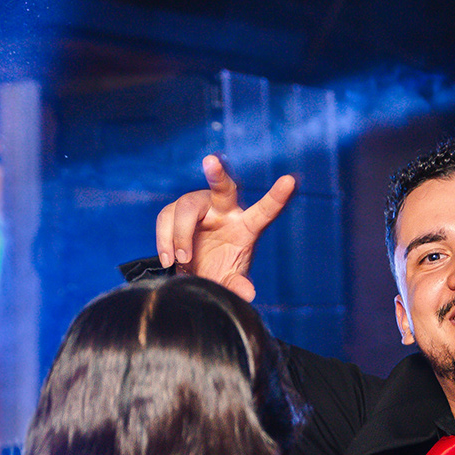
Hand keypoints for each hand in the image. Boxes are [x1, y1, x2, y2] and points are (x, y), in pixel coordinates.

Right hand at [153, 155, 296, 301]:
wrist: (192, 272)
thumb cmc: (218, 271)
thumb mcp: (229, 279)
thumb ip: (236, 285)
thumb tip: (248, 294)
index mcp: (245, 226)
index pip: (264, 212)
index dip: (276, 197)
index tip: (290, 182)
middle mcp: (224, 210)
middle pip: (223, 188)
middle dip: (217, 174)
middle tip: (210, 161)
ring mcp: (199, 207)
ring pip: (186, 207)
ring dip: (180, 235)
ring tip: (181, 260)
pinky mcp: (176, 211)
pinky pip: (166, 217)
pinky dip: (164, 239)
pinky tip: (169, 260)